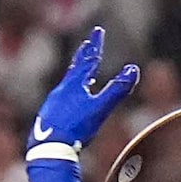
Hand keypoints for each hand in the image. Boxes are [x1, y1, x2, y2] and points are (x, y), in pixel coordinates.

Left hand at [29, 25, 138, 153]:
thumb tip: (133, 69)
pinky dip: (66, 98)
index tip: (98, 31)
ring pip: (66, 86)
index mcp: (75, 84)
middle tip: (86, 45)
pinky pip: (59, 102)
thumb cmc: (76, 128)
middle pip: (75, 69)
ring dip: (75, 78)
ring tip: (80, 76)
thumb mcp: (100, 109)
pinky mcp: (47, 118)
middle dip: (83, 56)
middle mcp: (62, 89)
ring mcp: (52, 103)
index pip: (89, 59)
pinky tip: (66, 107)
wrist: (49, 149)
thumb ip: (117, 90)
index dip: (95, 45)